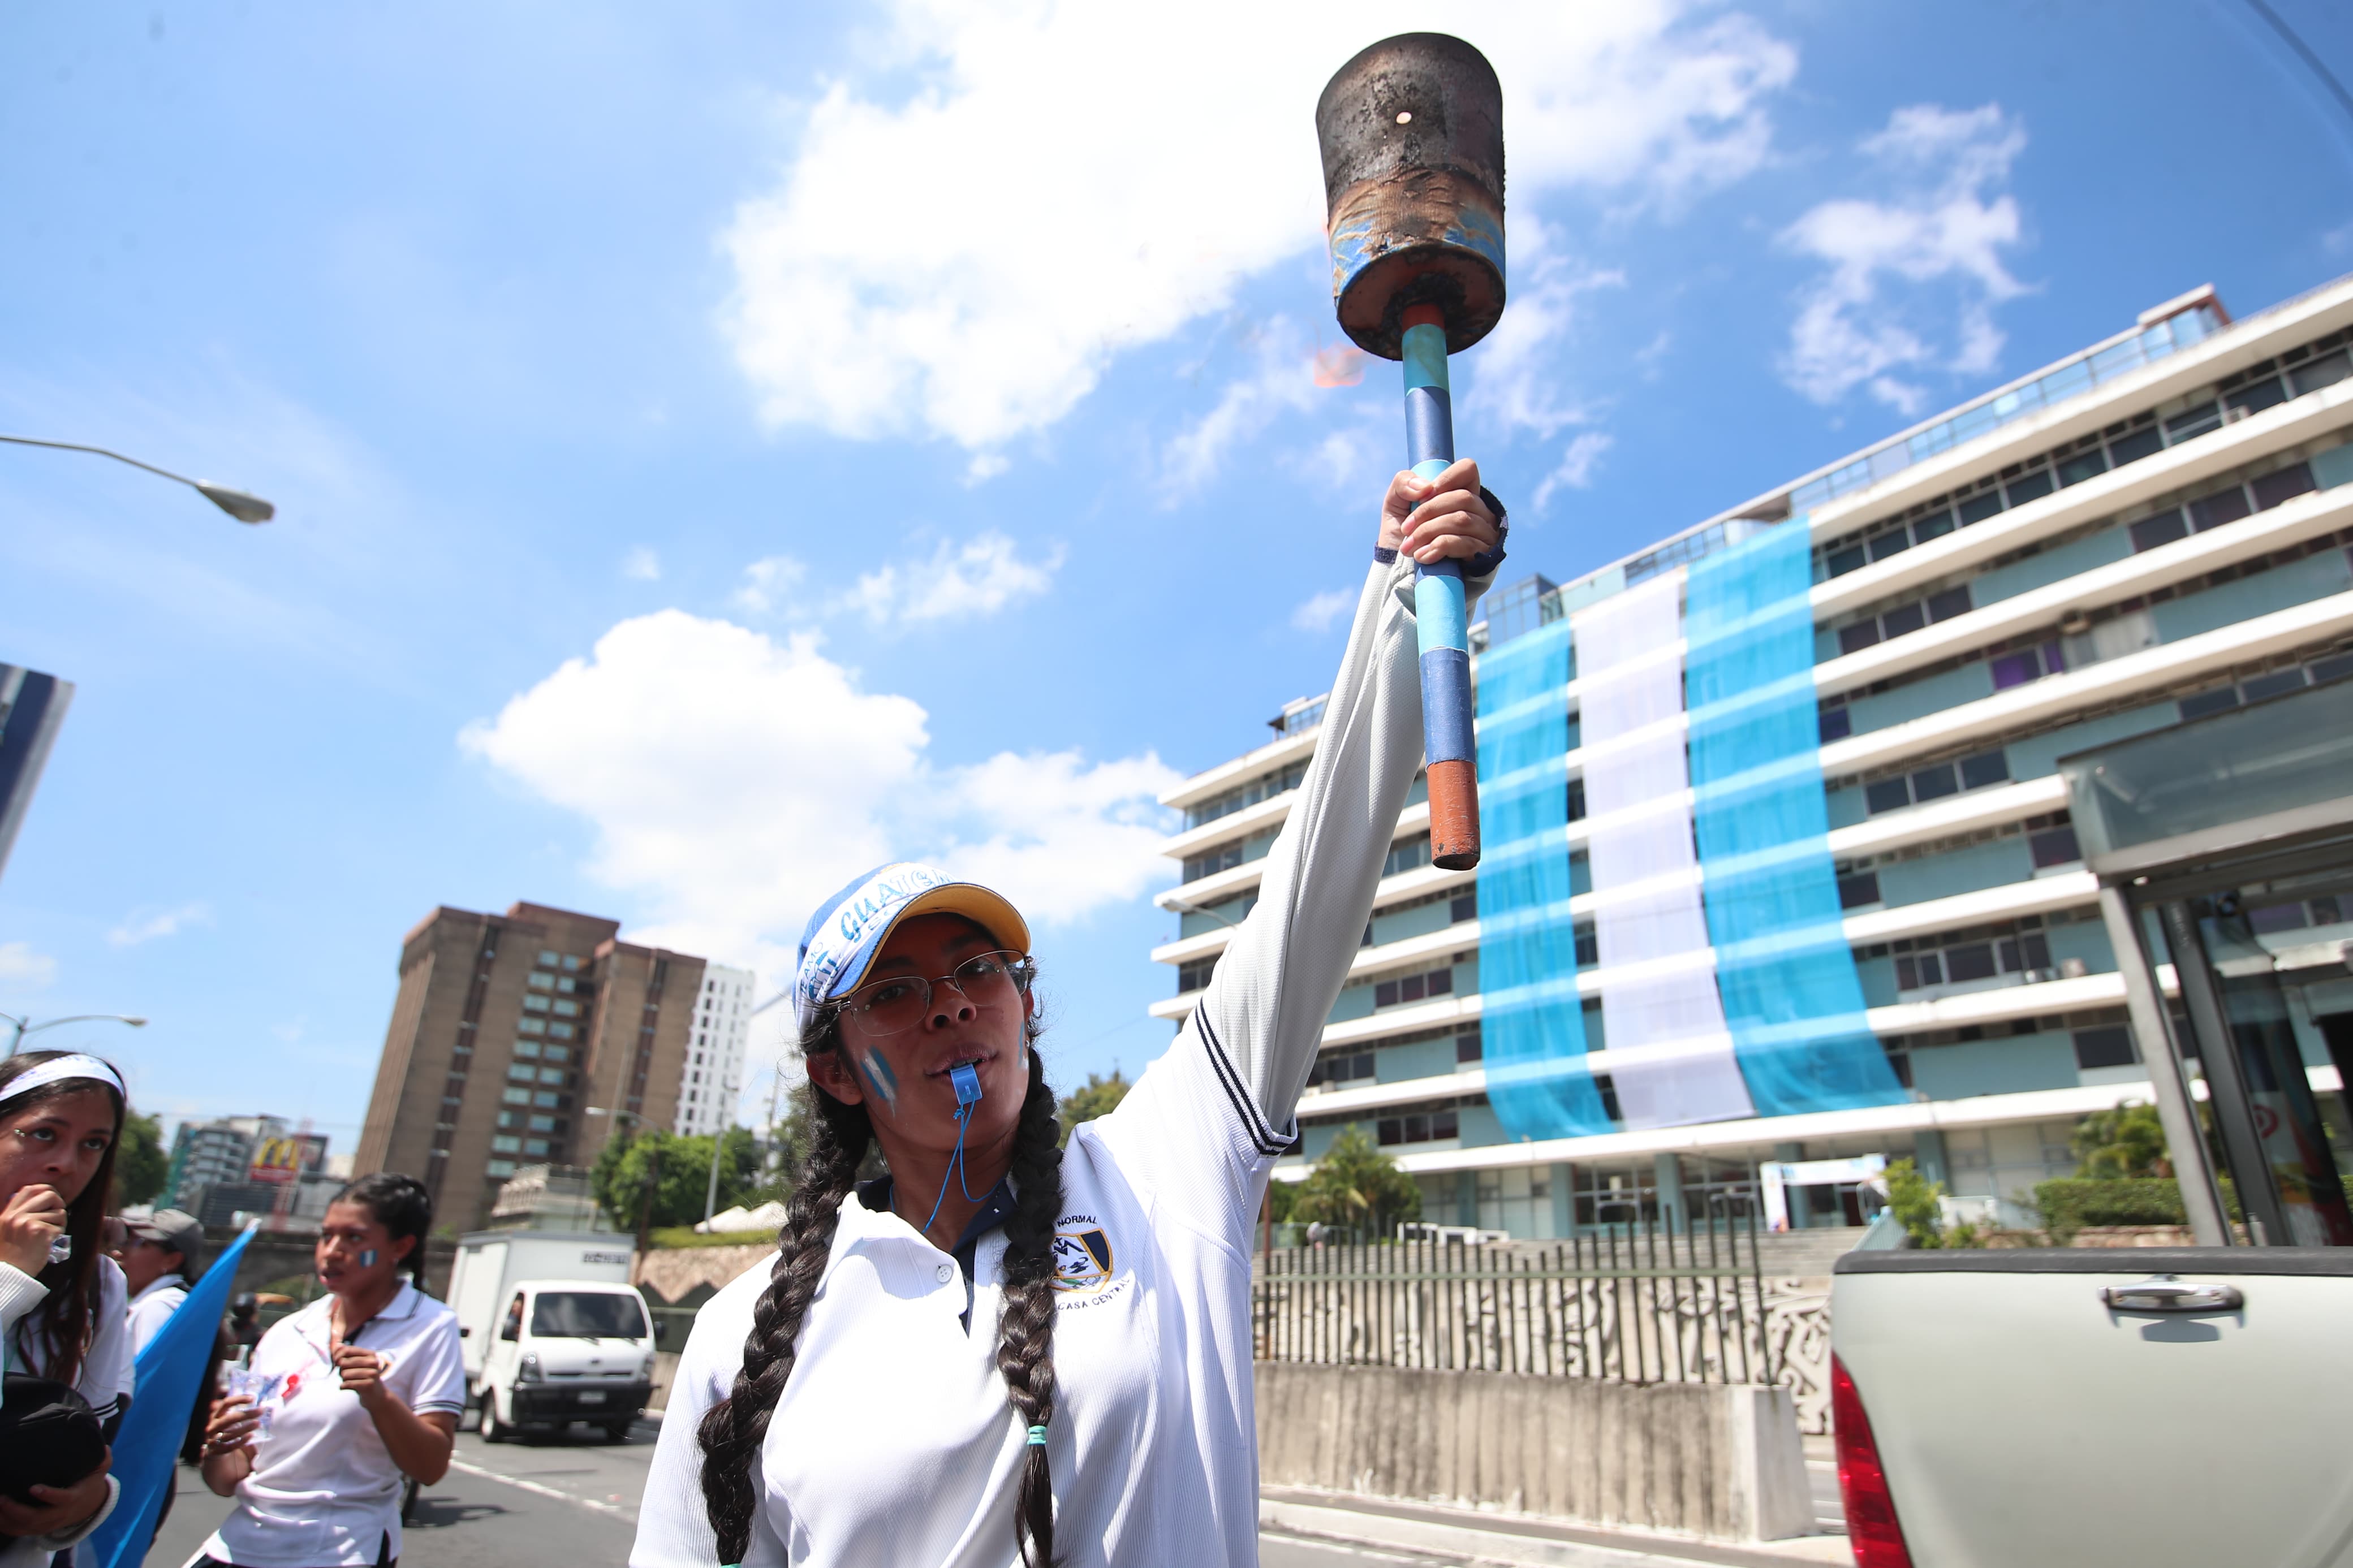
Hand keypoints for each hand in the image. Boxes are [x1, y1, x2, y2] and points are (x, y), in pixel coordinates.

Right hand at [0, 1185, 66, 1275]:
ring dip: (59, 1224)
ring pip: (59, 1212)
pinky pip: (61, 1226)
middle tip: (57, 1218)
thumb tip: (40, 1199)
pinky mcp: (41, 1231)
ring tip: (48, 1237)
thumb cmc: (11, 1257)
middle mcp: (16, 1216)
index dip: (45, 1191)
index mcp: (7, 1214)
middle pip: (49, 1195)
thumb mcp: (5, 1231)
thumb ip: (18, 1216)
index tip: (51, 1201)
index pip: (29, 1189)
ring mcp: (28, 1222)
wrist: (10, 1275)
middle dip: (59, 1205)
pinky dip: (59, 1235)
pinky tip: (48, 1244)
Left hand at [0, 1446, 109, 1537]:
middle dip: (17, 1510)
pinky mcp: (38, 1529)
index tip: (33, 1488)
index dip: (49, 1495)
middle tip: (2, 1498)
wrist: (88, 1506)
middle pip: (37, 1518)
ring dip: (7, 1519)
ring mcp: (48, 1524)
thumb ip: (102, 1458)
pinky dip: (5, 1525)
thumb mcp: (99, 1470)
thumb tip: (103, 1447)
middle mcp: (60, 1515)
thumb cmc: (89, 1483)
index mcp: (74, 1498)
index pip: (62, 1500)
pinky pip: (19, 1532)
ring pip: (25, 1527)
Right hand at [201, 1396, 259, 1491]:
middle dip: (245, 1414)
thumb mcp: (229, 1420)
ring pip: (229, 1434)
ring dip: (245, 1428)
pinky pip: (229, 1447)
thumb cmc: (226, 1430)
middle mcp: (212, 1427)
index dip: (239, 1399)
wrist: (213, 1450)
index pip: (226, 1404)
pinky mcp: (215, 1451)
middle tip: (261, 1411)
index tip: (253, 1398)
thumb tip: (260, 1404)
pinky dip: (240, 1441)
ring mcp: (212, 1440)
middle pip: (229, 1419)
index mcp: (216, 1416)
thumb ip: (239, 1413)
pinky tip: (251, 1436)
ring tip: (258, 1424)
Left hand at [333, 1344, 387, 1410]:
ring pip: (344, 1374)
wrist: (376, 1396)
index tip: (335, 1362)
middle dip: (340, 1370)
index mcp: (370, 1354)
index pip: (347, 1350)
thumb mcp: (356, 1364)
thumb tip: (336, 1346)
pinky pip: (347, 1384)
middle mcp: (373, 1362)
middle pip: (344, 1362)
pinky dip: (343, 1386)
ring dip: (342, 1379)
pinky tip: (346, 1387)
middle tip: (344, 1375)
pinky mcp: (369, 1385)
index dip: (336, 1356)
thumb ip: (346, 1354)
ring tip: (348, 1381)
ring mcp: (372, 1373)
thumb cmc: (362, 1378)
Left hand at [1377, 458, 1500, 566]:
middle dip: (1428, 512)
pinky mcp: (1482, 556)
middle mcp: (1479, 511)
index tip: (1422, 496)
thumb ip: (1403, 483)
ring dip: (1429, 531)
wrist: (1401, 574)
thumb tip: (1425, 487)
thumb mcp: (1395, 503)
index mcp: (1460, 492)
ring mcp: (1484, 533)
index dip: (1446, 478)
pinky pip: (1465, 543)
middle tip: (1406, 529)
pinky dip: (1438, 547)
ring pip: (1462, 520)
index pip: (1468, 469)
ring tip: (1409, 547)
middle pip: (1463, 498)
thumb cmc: (1403, 535)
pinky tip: (1422, 556)